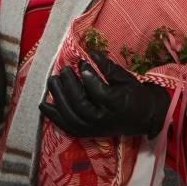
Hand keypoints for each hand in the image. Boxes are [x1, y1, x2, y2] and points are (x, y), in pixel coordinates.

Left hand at [39, 51, 169, 139]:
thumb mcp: (126, 78)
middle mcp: (104, 119)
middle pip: (81, 105)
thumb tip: (92, 53)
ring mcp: (94, 128)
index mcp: (117, 104)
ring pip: (71, 116)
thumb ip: (109, 67)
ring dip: (59, 98)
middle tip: (64, 70)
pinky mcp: (88, 133)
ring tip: (53, 80)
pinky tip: (44, 104)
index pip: (99, 92)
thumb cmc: (134, 94)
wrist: (142, 118)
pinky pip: (67, 127)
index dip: (88, 77)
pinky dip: (54, 117)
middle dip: (69, 86)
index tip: (81, 63)